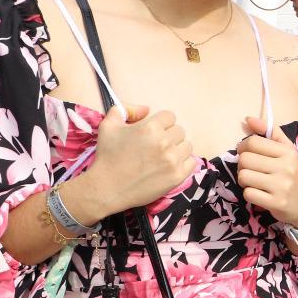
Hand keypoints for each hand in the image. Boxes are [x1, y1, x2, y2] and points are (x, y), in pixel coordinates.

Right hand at [74, 104, 193, 216]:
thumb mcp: (108, 125)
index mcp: (150, 127)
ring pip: (187, 145)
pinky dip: (183, 163)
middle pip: (179, 131)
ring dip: (177, 149)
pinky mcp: (177, 176)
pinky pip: (191, 162)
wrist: (106, 188)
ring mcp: (173, 160)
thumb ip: (126, 109)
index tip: (152, 132)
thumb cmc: (107, 156)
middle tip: (154, 146)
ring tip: (161, 156)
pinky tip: (168, 166)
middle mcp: (164, 142)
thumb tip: (146, 109)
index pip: (169, 116)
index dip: (160, 123)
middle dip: (168, 135)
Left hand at [237, 116, 297, 228]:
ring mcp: (281, 186)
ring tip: (254, 182)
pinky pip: (248, 193)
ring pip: (244, 176)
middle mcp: (285, 167)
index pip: (253, 142)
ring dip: (244, 180)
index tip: (248, 153)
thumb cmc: (294, 175)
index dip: (243, 147)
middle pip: (245, 159)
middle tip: (251, 170)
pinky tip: (259, 193)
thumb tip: (248, 119)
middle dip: (242, 165)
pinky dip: (249, 194)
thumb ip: (270, 133)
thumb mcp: (288, 151)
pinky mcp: (276, 202)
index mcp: (288, 152)